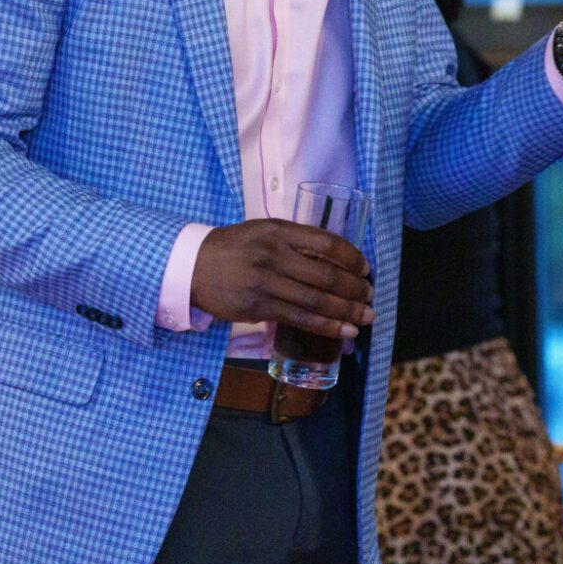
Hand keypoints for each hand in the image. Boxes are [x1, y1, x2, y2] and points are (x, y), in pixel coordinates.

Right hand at [190, 219, 374, 339]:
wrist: (192, 266)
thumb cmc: (234, 248)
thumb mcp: (263, 231)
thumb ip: (295, 242)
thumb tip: (334, 261)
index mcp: (279, 231)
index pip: (326, 242)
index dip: (351, 257)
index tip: (365, 268)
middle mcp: (274, 255)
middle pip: (326, 274)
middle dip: (354, 289)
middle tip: (370, 296)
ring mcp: (266, 283)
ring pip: (316, 300)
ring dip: (347, 312)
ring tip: (366, 317)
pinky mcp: (258, 308)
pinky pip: (299, 319)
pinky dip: (326, 327)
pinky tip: (343, 332)